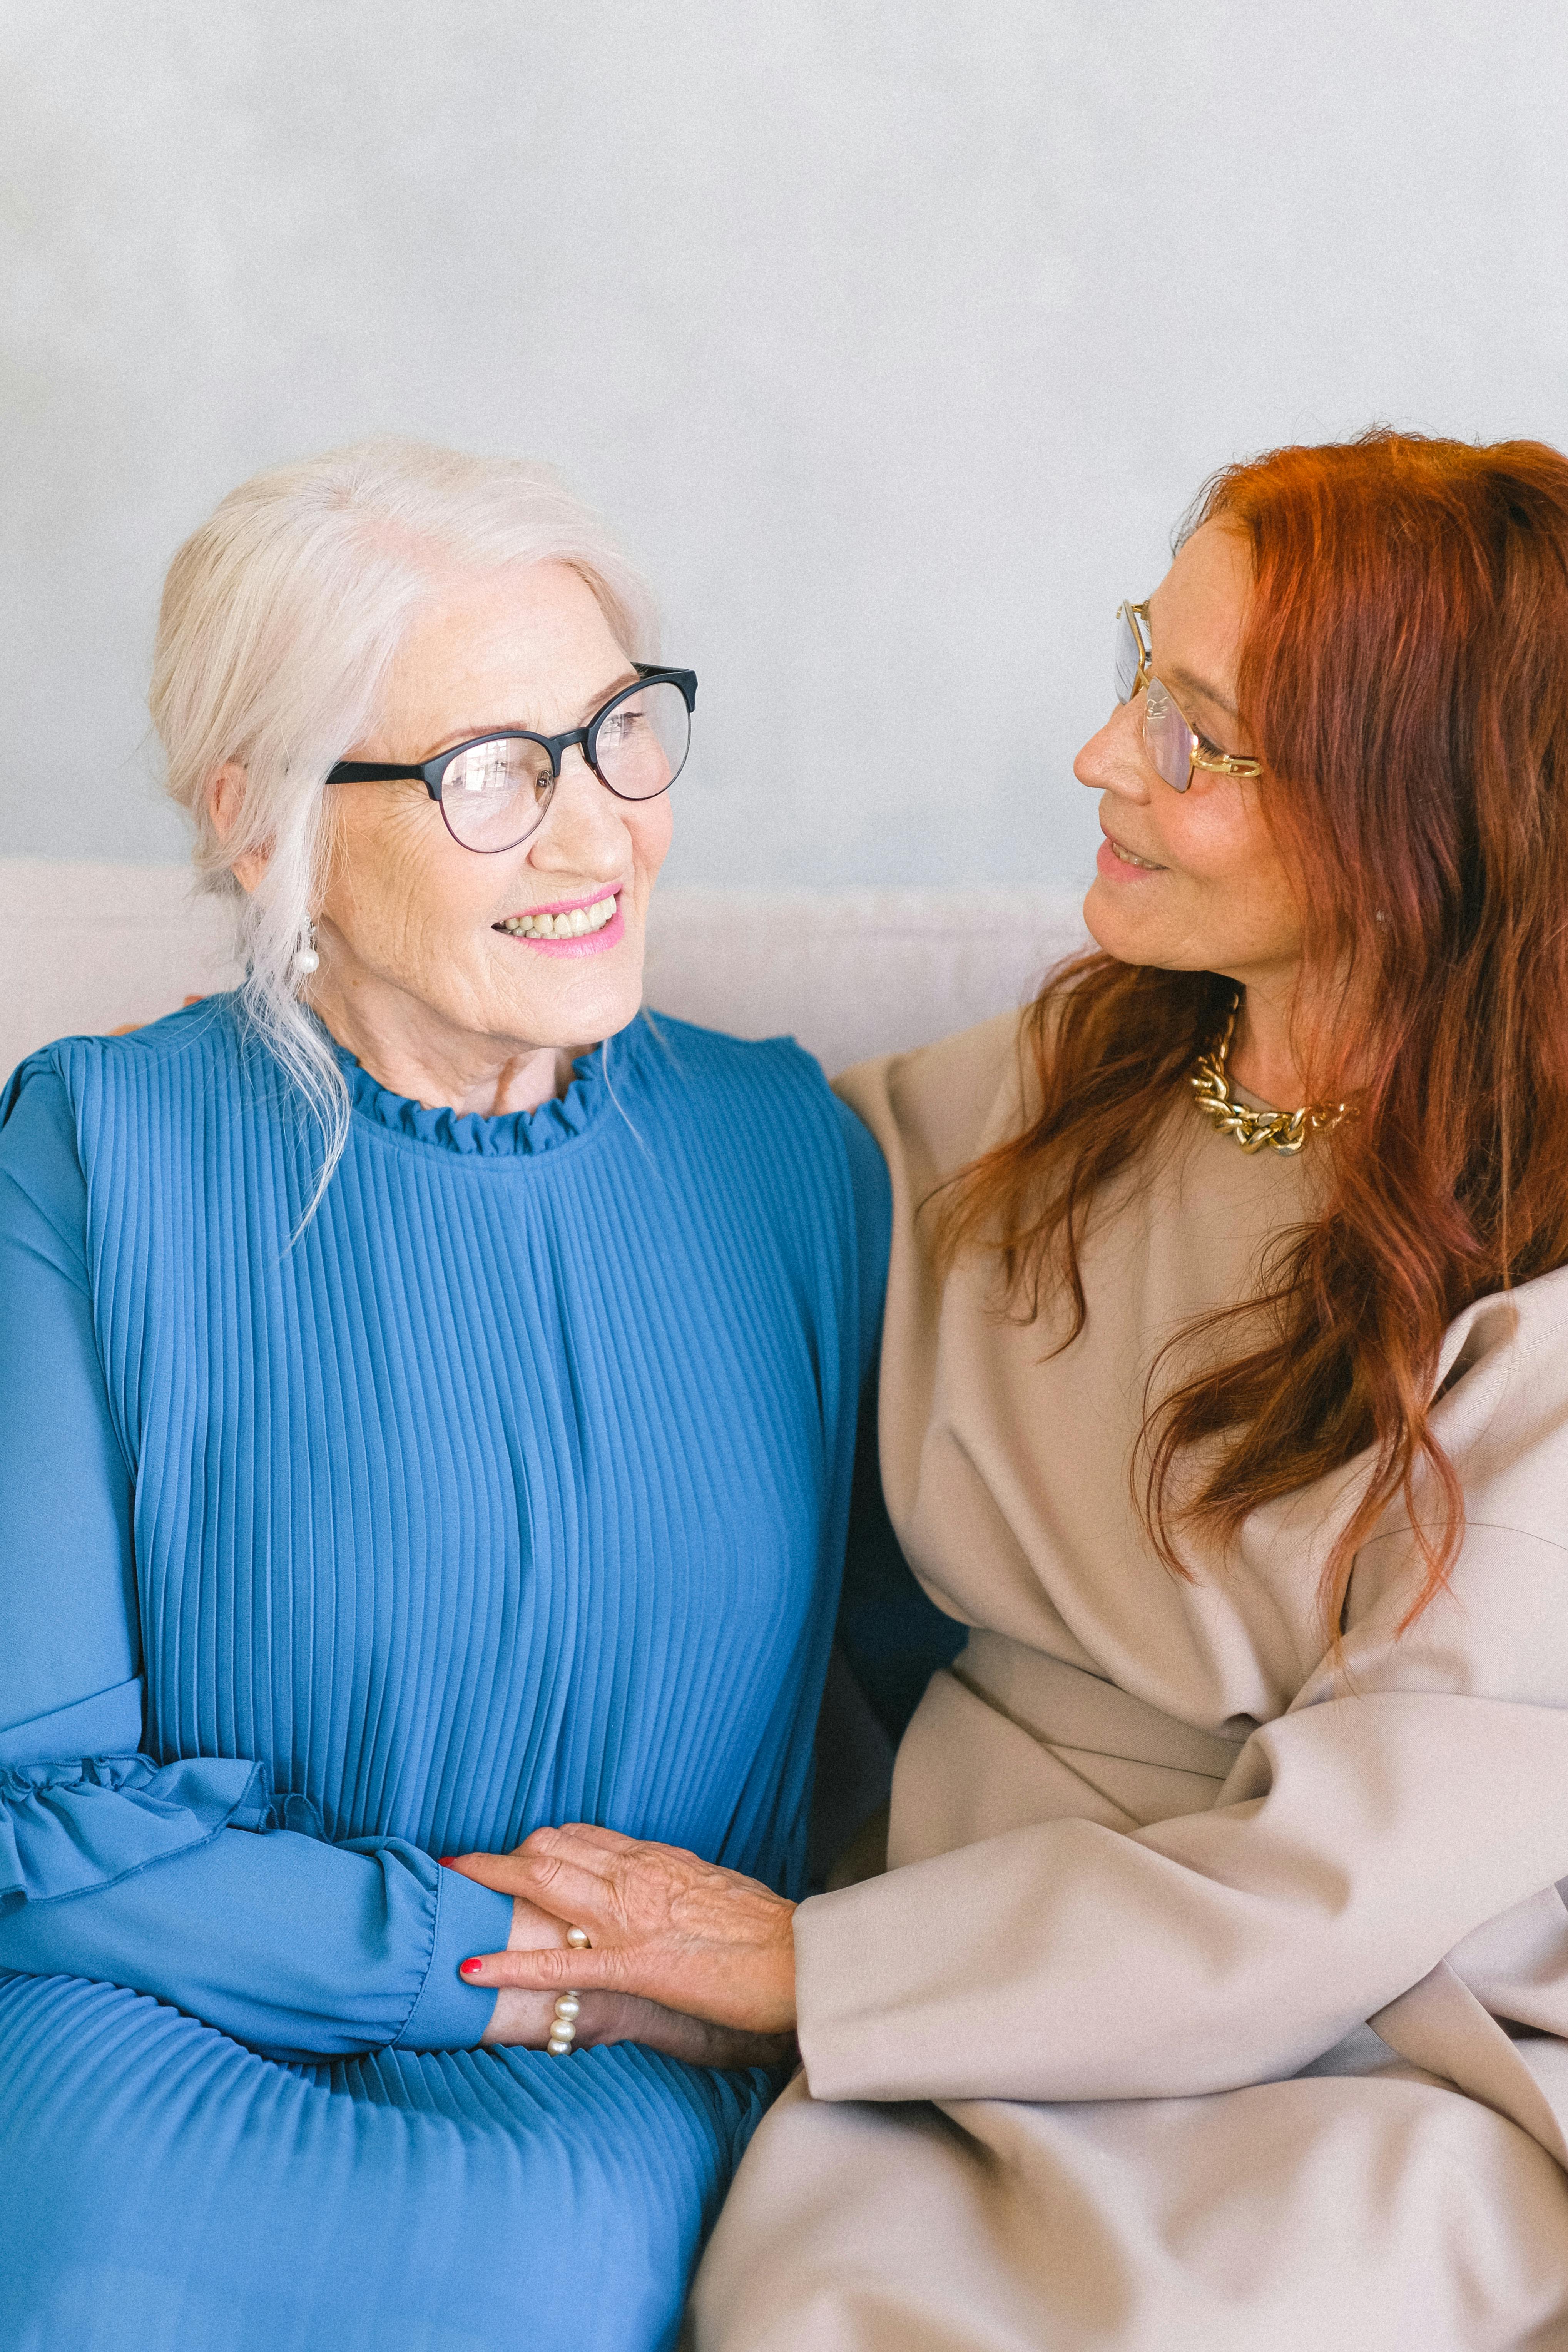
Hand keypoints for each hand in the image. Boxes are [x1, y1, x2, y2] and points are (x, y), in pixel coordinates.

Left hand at [444, 1824, 797, 2035]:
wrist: (802, 1959)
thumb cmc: (770, 1933)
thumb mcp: (716, 1894)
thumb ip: (677, 1889)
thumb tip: (657, 1893)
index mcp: (657, 1861)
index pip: (580, 1836)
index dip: (536, 1844)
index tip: (510, 1854)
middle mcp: (636, 1876)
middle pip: (549, 1849)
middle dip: (497, 1857)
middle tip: (456, 1866)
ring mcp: (630, 1918)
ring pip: (543, 1883)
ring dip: (488, 1884)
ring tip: (446, 1890)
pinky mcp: (633, 1965)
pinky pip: (557, 1962)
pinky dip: (509, 1962)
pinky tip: (471, 1967)